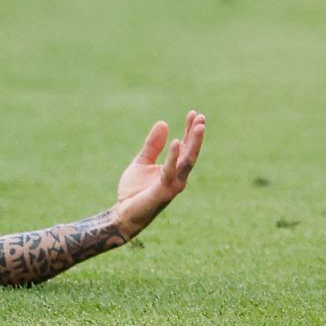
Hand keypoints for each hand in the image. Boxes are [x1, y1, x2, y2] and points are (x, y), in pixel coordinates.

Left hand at [113, 111, 206, 234]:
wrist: (124, 213)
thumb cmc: (135, 190)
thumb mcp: (142, 161)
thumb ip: (153, 145)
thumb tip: (163, 123)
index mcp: (174, 169)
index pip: (185, 147)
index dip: (190, 131)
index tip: (194, 113)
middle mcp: (178, 176)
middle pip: (190, 152)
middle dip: (196, 135)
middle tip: (201, 116)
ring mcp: (173, 184)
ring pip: (187, 161)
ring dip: (193, 144)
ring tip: (198, 126)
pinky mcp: (163, 191)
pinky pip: (170, 171)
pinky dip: (173, 156)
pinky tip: (175, 141)